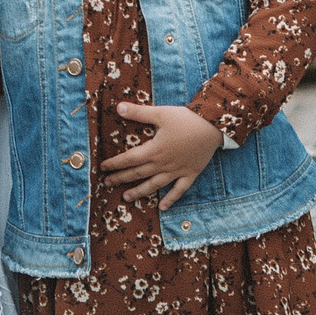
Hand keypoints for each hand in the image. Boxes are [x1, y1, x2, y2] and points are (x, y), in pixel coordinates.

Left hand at [102, 103, 221, 208]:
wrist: (212, 127)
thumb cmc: (186, 119)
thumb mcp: (160, 113)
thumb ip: (138, 113)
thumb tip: (118, 107)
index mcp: (154, 150)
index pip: (129, 159)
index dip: (115, 164)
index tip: (103, 167)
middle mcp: (163, 164)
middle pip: (138, 174)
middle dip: (121, 178)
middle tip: (107, 183)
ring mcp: (176, 171)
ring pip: (154, 185)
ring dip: (139, 192)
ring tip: (126, 198)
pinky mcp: (190, 174)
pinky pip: (178, 190)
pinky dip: (170, 199)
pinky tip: (162, 207)